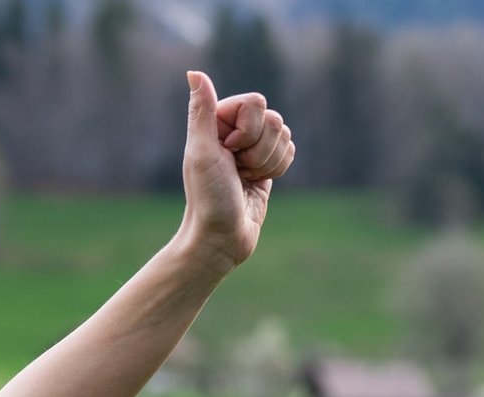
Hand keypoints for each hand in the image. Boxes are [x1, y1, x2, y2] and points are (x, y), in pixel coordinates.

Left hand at [177, 72, 292, 273]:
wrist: (222, 237)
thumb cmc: (209, 197)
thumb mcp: (202, 152)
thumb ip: (202, 111)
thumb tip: (193, 72)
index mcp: (217, 120)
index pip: (256, 103)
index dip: (247, 130)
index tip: (228, 152)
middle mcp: (235, 130)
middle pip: (274, 119)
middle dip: (259, 150)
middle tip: (236, 171)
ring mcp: (253, 146)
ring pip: (285, 135)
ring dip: (268, 162)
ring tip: (244, 180)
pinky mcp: (268, 162)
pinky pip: (291, 150)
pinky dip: (278, 169)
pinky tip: (257, 183)